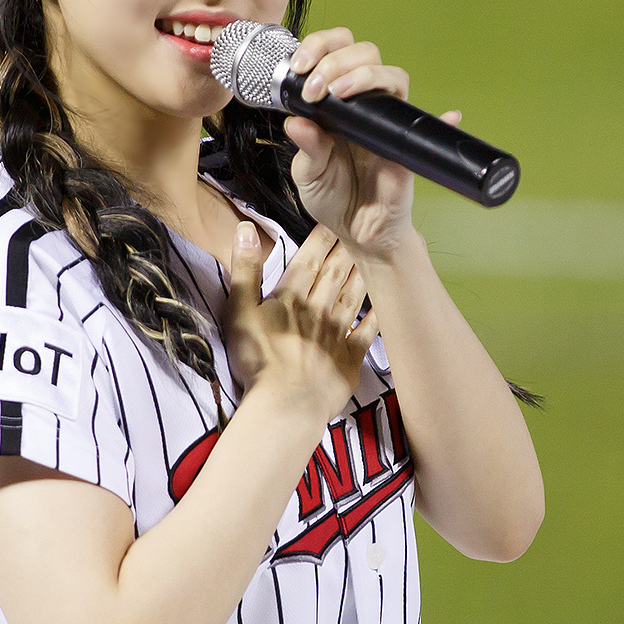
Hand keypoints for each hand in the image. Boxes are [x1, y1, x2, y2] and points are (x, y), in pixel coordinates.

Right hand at [223, 219, 378, 424]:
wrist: (286, 403)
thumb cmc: (257, 359)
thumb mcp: (238, 311)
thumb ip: (245, 269)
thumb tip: (246, 228)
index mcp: (290, 298)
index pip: (308, 261)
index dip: (321, 239)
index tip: (334, 220)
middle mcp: (318, 310)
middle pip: (335, 274)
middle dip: (347, 250)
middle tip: (362, 229)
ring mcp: (337, 335)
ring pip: (353, 297)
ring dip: (363, 274)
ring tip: (375, 255)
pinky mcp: (350, 359)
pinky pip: (367, 333)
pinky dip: (376, 317)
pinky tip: (385, 304)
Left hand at [282, 28, 461, 263]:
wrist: (357, 232)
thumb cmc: (333, 198)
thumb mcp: (308, 174)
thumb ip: (306, 147)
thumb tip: (295, 121)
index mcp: (336, 105)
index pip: (336, 55)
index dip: (320, 47)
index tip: (299, 66)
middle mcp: (364, 107)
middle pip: (366, 55)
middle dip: (336, 59)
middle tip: (315, 86)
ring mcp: (388, 124)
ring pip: (394, 78)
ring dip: (365, 75)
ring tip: (338, 91)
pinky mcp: (405, 147)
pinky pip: (428, 128)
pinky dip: (442, 119)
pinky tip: (449, 114)